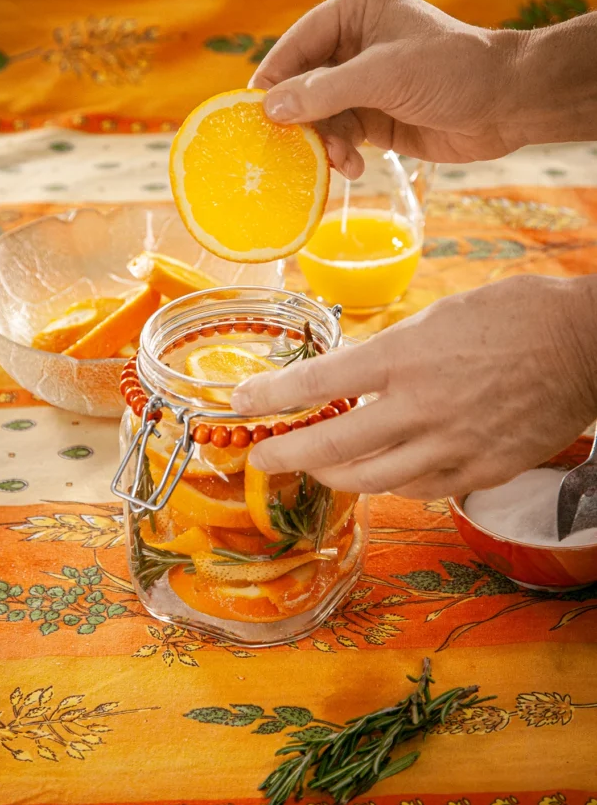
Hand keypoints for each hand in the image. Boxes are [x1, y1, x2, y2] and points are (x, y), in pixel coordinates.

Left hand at [231, 276, 596, 499]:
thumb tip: (353, 380)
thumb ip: (391, 354)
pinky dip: (390, 484)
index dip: (270, 396)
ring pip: (372, 480)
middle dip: (287, 453)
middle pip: (334, 446)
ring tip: (314, 469)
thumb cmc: (514, 314)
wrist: (585, 344)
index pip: (318, 383)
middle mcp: (421, 406)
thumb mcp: (438, 317)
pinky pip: (419, 490)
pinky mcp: (481, 470)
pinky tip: (380, 475)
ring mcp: (452, 445)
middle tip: (260, 456)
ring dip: (332, 476)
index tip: (241, 400)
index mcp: (406, 355)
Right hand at [251, 0, 524, 174]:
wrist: (506, 103)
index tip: (250, 113)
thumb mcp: (383, 76)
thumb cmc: (452, 71)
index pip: (297, 42)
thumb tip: (270, 107)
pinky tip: (353, 167)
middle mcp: (353, 41)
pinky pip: (340, 134)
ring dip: (325, 142)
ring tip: (342, 161)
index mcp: (355, 9)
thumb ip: (324, 91)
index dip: (273, 78)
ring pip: (320, 114)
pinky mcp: (374, 113)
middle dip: (302, 119)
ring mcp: (363, 80)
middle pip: (303, 83)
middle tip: (295, 149)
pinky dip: (341, 153)